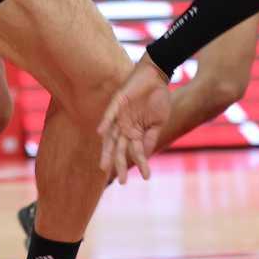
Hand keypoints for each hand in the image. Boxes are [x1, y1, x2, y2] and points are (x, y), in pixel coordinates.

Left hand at [96, 55, 171, 183]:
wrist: (157, 77)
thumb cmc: (158, 98)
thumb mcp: (158, 122)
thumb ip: (150, 138)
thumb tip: (145, 156)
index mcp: (135, 131)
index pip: (135, 152)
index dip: (141, 164)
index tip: (147, 178)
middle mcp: (125, 126)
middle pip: (119, 149)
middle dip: (119, 165)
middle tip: (121, 182)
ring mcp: (120, 116)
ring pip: (110, 137)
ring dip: (107, 151)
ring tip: (104, 167)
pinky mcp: (117, 103)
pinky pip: (109, 115)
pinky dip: (104, 123)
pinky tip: (100, 133)